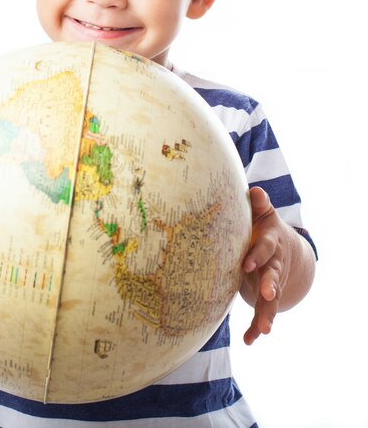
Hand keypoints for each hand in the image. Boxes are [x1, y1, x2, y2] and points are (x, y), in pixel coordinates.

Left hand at [241, 186, 293, 344]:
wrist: (285, 247)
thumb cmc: (264, 226)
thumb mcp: (264, 214)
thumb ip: (259, 205)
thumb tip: (255, 191)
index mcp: (270, 243)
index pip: (264, 248)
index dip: (256, 254)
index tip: (246, 264)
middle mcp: (274, 264)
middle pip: (273, 275)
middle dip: (270, 284)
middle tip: (268, 293)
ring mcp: (272, 281)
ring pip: (272, 299)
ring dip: (267, 313)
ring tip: (264, 330)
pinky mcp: (266, 295)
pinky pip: (262, 312)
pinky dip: (256, 327)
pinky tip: (249, 341)